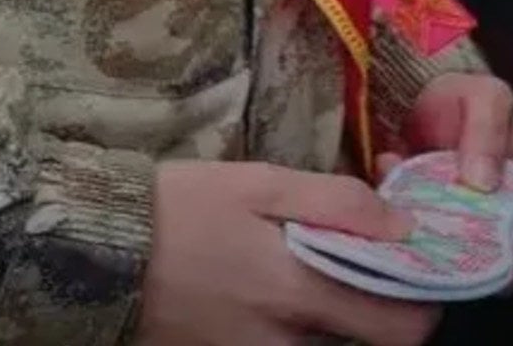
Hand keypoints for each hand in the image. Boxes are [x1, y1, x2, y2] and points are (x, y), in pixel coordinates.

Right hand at [136, 160, 437, 345]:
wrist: (90, 253)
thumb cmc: (179, 208)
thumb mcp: (260, 183)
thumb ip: (338, 203)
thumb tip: (406, 227)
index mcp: (296, 293)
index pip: (400, 330)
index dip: (422, 302)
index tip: (416, 267)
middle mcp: (280, 344)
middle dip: (384, 313)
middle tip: (373, 269)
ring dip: (340, 323)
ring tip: (327, 277)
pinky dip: (301, 331)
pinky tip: (288, 296)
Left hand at [397, 73, 512, 276]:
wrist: (411, 106)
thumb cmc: (459, 101)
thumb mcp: (482, 95)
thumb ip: (488, 128)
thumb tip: (483, 183)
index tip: (490, 221)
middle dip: (472, 250)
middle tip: (433, 212)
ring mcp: (481, 242)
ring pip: (471, 276)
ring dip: (437, 246)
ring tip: (409, 204)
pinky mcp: (444, 250)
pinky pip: (433, 269)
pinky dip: (412, 245)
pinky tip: (392, 208)